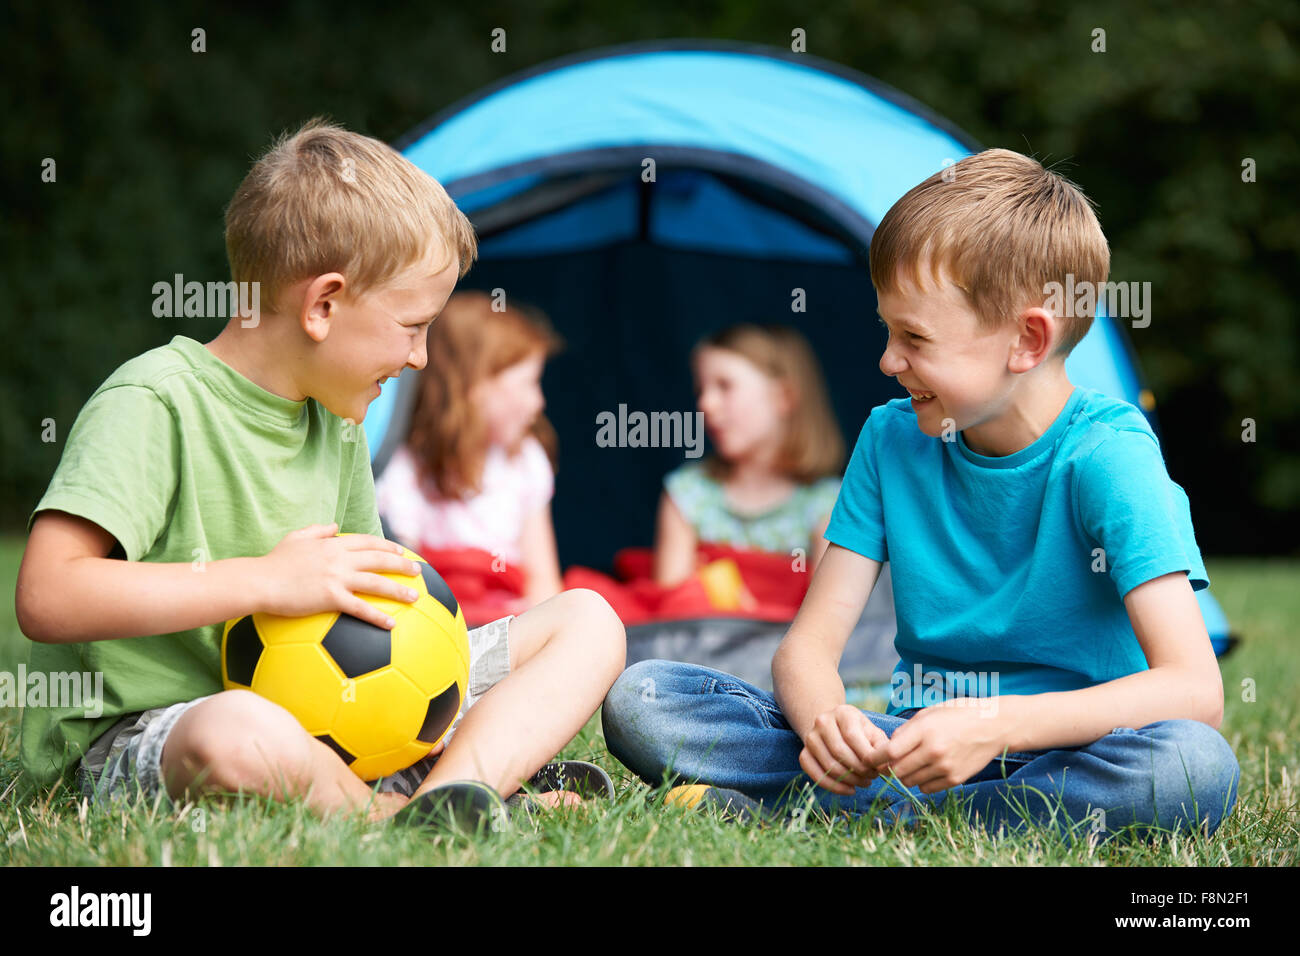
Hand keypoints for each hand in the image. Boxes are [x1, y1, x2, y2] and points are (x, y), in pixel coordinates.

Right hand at [256, 522, 421, 629]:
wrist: (259, 581)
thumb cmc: (273, 562)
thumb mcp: (295, 538)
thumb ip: (317, 530)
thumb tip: (334, 525)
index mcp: (332, 544)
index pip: (367, 542)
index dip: (386, 546)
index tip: (401, 551)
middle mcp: (339, 558)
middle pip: (379, 559)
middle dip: (402, 564)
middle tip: (418, 571)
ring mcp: (337, 577)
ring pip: (376, 582)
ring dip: (399, 590)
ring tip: (415, 597)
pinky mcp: (331, 597)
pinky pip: (361, 607)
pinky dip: (378, 616)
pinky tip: (391, 624)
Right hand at [799, 705, 890, 794]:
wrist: (834, 728)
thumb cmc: (859, 732)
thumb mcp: (872, 732)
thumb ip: (881, 747)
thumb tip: (887, 767)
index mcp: (843, 712)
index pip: (852, 737)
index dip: (866, 757)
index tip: (878, 769)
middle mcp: (822, 721)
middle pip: (840, 752)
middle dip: (859, 771)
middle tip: (872, 778)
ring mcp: (810, 737)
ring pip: (829, 765)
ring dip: (849, 780)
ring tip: (863, 783)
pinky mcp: (803, 753)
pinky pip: (815, 774)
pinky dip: (834, 786)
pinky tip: (849, 789)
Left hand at [870, 698, 1009, 792]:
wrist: (993, 726)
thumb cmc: (958, 714)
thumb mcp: (929, 713)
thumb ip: (906, 730)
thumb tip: (887, 747)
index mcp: (924, 731)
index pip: (889, 752)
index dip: (875, 758)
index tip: (870, 758)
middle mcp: (934, 751)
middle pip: (897, 770)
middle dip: (889, 768)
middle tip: (891, 762)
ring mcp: (945, 767)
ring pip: (910, 782)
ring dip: (905, 775)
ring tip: (912, 763)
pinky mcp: (955, 779)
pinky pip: (926, 788)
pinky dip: (922, 782)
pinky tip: (927, 769)